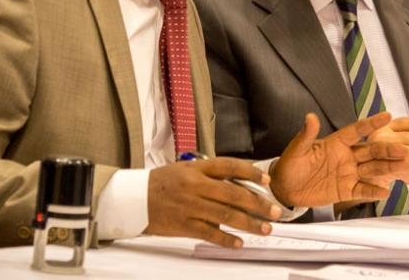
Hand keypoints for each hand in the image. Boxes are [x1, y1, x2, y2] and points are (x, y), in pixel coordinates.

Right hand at [146, 157, 280, 247]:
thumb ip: (210, 174)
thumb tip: (238, 183)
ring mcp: (190, 206)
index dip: (250, 172)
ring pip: (225, 215)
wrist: (134, 198)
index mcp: (197, 169)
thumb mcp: (185, 169)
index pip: (229, 166)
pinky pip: (209, 233)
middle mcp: (195, 186)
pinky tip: (239, 242)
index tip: (267, 180)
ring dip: (248, 223)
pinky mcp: (183, 225)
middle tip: (275, 211)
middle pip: (233, 193)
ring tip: (265, 228)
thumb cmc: (162, 182)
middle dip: (258, 203)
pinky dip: (226, 238)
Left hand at [269, 112, 408, 207]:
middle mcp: (346, 156)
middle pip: (371, 151)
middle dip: (388, 149)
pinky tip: (385, 191)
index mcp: (336, 143)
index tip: (387, 116)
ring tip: (405, 166)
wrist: (285, 189)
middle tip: (403, 149)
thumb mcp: (297, 150)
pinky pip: (363, 190)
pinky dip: (374, 191)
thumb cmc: (289, 165)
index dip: (371, 124)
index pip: (356, 130)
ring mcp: (348, 173)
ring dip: (388, 168)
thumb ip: (306, 135)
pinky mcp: (346, 190)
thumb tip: (310, 117)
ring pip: (372, 169)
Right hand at [365, 116, 408, 186]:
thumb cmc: (381, 163)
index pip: (408, 122)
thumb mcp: (391, 145)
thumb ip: (407, 138)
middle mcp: (380, 137)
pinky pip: (407, 171)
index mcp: (383, 128)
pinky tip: (407, 178)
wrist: (364, 181)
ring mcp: (379, 153)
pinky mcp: (379, 170)